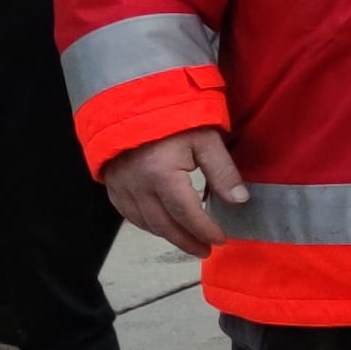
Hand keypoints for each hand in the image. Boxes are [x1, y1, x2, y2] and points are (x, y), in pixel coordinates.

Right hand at [102, 129, 249, 253]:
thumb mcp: (205, 138)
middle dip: (187, 241)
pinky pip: (128, 213)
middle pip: (164, 225)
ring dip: (168, 235)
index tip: (220, 240)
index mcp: (162, 175)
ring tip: (188, 241)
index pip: (187, 214)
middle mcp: (138, 186)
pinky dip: (146, 224)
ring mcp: (121, 185)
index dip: (205, 231)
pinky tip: (161, 225)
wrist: (131, 98)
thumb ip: (222, 171)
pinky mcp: (111, 182)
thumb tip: (239, 200)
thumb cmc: (172, 115)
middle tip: (205, 250)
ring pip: (145, 223)